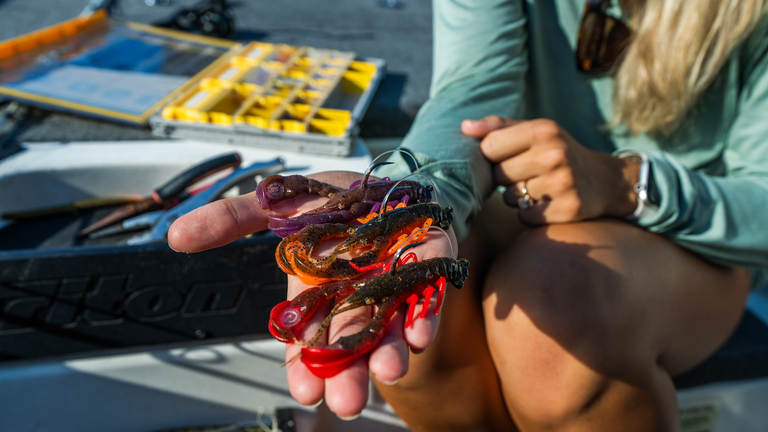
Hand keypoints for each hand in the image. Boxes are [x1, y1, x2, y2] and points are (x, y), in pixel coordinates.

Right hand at [168, 171, 456, 418]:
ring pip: (391, 328)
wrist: (384, 172)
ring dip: (389, 353)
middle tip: (345, 402)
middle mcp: (356, 297)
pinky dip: (424, 316)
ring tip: (387, 373)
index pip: (307, 340)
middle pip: (350, 343)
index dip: (304, 367)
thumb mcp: (276, 203)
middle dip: (348, 373)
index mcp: (317, 291)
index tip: (304, 392)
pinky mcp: (427, 264)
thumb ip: (233, 219)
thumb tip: (176, 235)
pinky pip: (427, 295)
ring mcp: (394, 284)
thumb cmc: (332, 197)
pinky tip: (419, 336)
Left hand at [462, 116, 639, 223]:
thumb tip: (464, 127)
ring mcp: (563, 183)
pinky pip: (525, 216)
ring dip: (518, 197)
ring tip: (539, 187)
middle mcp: (555, 154)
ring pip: (510, 198)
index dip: (493, 155)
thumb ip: (498, 127)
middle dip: (506, 178)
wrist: (606, 181)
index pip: (489, 147)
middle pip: (498, 175)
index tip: (508, 156)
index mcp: (544, 130)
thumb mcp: (535, 132)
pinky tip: (548, 203)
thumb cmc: (559, 152)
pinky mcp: (568, 209)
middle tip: (528, 173)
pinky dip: (531, 213)